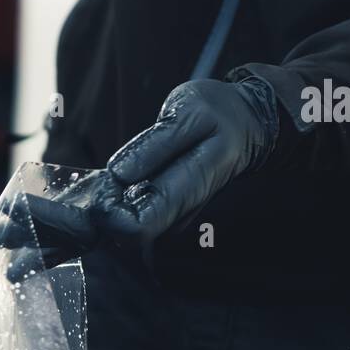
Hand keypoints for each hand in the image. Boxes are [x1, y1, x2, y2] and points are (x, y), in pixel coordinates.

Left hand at [0, 77, 277, 279]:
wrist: (241, 123)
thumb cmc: (221, 117)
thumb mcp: (193, 119)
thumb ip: (156, 148)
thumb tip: (117, 175)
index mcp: (171, 198)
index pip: (125, 224)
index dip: (92, 221)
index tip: (71, 211)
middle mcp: (149, 211)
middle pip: (92, 234)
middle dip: (44, 237)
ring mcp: (135, 205)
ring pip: (82, 230)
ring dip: (40, 237)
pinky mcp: (124, 194)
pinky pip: (84, 213)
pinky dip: (53, 219)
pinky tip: (23, 224)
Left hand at [103, 77, 277, 239]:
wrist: (244, 127)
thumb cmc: (214, 115)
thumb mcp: (187, 113)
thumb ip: (152, 146)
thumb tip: (118, 175)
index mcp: (191, 187)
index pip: (139, 226)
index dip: (110, 212)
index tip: (105, 183)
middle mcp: (183, 212)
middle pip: (130, 236)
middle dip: (108, 210)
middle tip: (106, 179)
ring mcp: (176, 217)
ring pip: (130, 229)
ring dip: (114, 205)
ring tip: (121, 174)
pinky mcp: (170, 215)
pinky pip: (135, 216)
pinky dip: (122, 200)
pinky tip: (129, 179)